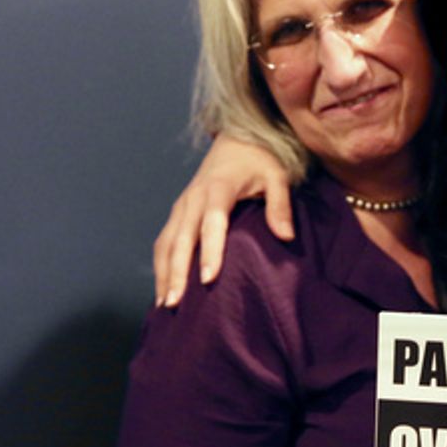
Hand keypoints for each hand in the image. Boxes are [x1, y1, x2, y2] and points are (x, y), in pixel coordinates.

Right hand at [153, 134, 293, 306]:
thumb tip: (285, 236)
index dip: (210, 251)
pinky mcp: (178, 213)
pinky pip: (164, 241)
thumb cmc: (260, 161)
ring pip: (167, 242)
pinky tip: (163, 290)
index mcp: (219, 188)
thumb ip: (281, 205)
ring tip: (164, 305)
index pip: (212, 223)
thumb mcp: (277, 176)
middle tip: (175, 304)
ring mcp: (182, 206)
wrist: (235, 140)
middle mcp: (194, 198)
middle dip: (176, 272)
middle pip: (182, 238)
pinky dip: (161, 266)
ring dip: (163, 273)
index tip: (208, 279)